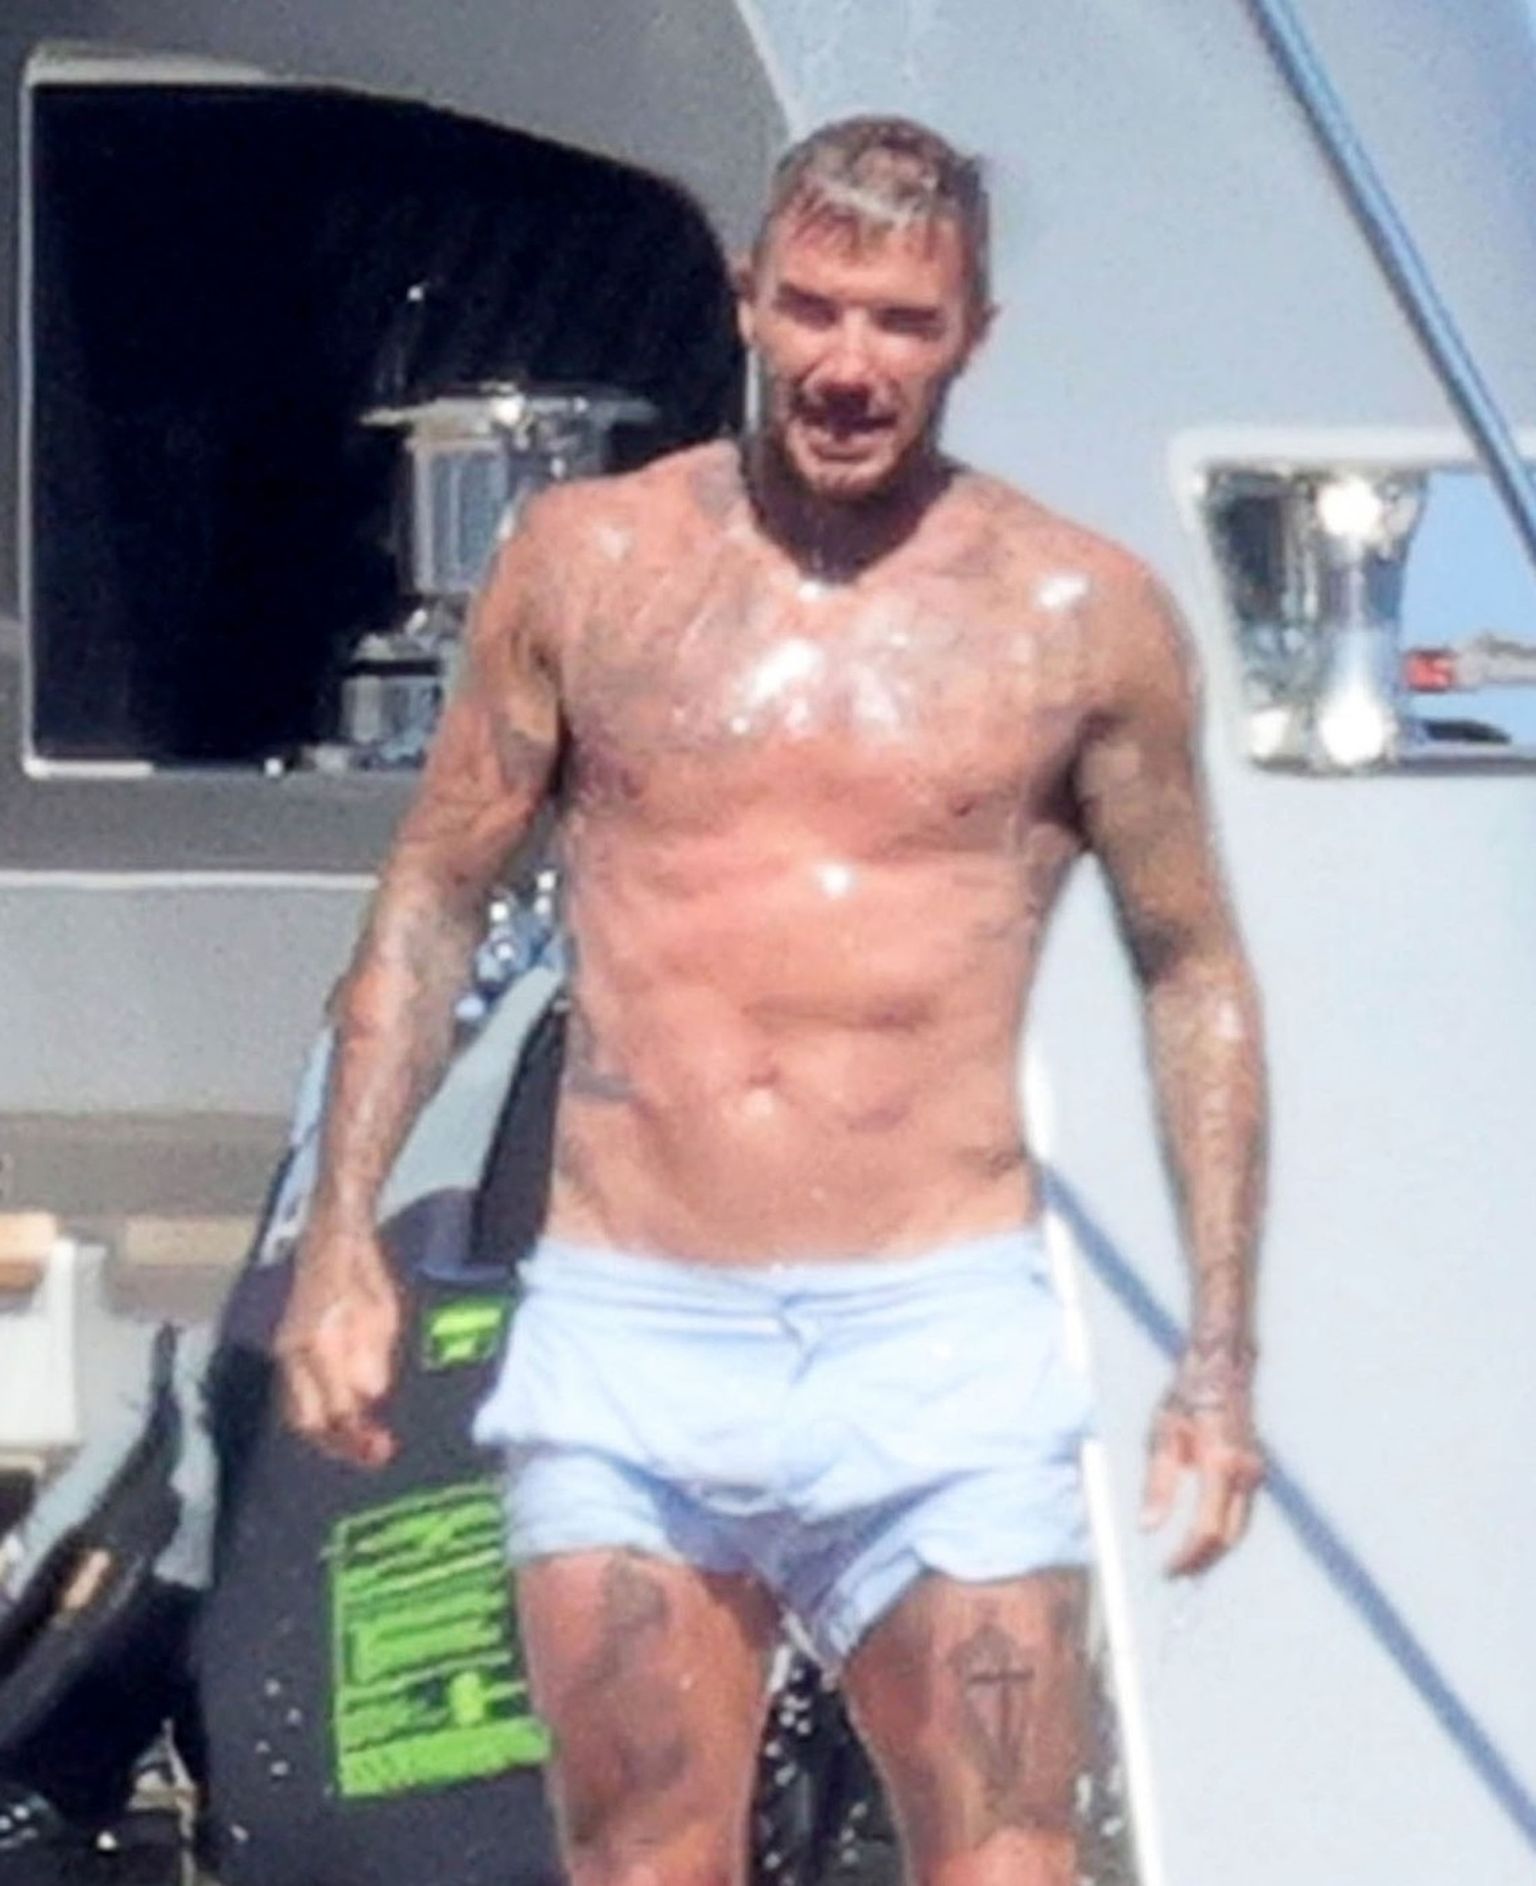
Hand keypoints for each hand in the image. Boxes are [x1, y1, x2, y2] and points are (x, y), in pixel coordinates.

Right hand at [275, 1228, 401, 1468]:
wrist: (332, 1229)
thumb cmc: (361, 1265)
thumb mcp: (380, 1308)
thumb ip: (372, 1351)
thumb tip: (370, 1395)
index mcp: (314, 1343)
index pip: (330, 1408)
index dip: (356, 1436)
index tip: (383, 1449)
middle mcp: (292, 1352)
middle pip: (307, 1420)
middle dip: (340, 1445)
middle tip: (376, 1454)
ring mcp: (288, 1351)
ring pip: (300, 1411)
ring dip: (332, 1434)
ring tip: (367, 1445)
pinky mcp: (291, 1349)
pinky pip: (301, 1394)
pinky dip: (324, 1413)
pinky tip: (351, 1418)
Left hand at [1140, 1347, 1263, 1576]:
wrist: (1222, 1369)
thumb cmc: (1187, 1398)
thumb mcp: (1162, 1437)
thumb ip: (1157, 1486)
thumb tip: (1148, 1528)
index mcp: (1222, 1466)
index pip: (1207, 1530)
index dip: (1187, 1557)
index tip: (1167, 1571)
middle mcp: (1246, 1474)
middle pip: (1229, 1538)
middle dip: (1203, 1561)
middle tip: (1175, 1574)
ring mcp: (1255, 1473)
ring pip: (1239, 1528)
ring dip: (1214, 1550)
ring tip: (1185, 1562)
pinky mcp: (1254, 1470)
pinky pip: (1242, 1512)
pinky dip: (1223, 1530)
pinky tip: (1202, 1535)